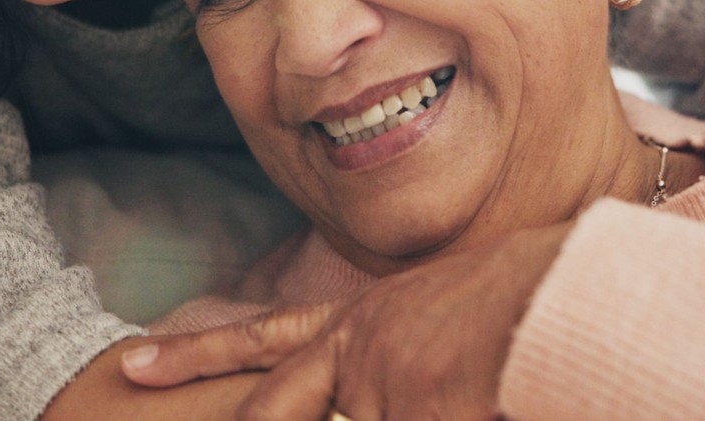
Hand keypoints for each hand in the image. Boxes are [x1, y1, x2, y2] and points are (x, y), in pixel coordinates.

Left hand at [122, 223, 569, 419]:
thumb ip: (401, 363)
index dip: (199, 353)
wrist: (572, 296)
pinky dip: (445, 412)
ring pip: (354, 414)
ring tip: (443, 384)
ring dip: (418, 405)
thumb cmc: (529, 312)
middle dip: (226, 398)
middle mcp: (360, 345)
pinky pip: (407, 418)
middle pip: (272, 401)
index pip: (267, 337)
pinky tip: (467, 399)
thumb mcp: (449, 331)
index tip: (132, 363)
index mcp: (368, 321)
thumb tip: (367, 394)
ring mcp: (380, 381)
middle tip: (143, 378)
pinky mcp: (410, 405)